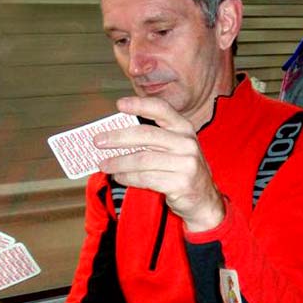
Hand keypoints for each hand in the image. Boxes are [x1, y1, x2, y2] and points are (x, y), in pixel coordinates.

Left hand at [94, 96, 224, 231]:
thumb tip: (115, 134)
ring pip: (142, 160)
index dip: (140, 104)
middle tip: (98, 141)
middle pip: (146, 135)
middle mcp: (187, 143)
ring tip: (104, 165)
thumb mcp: (175, 147)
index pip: (161, 109)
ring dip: (119, 163)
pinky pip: (146, 178)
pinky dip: (128, 178)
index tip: (119, 104)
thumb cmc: (182, 169)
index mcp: (184, 128)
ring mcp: (186, 164)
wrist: (204, 199)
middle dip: (118, 137)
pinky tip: (119, 177)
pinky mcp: (181, 183)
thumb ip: (153, 138)